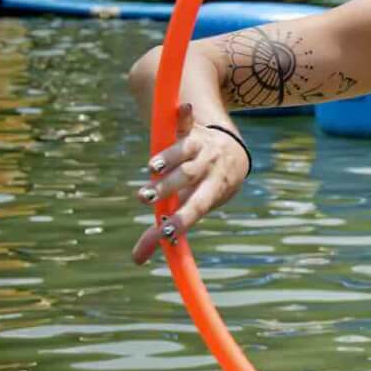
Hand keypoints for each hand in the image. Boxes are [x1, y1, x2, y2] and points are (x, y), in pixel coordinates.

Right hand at [131, 102, 249, 263]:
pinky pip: (187, 122)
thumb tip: (136, 260)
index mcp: (210, 192)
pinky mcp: (190, 129)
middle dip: (167, 187)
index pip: (195, 208)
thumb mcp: (190, 210)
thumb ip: (163, 233)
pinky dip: (184, 116)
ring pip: (185, 151)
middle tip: (144, 197)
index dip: (182, 220)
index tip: (166, 232)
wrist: (233, 154)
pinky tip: (183, 109)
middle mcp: (207, 169)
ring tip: (152, 167)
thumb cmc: (205, 189)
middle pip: (187, 178)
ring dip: (169, 157)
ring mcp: (200, 148)